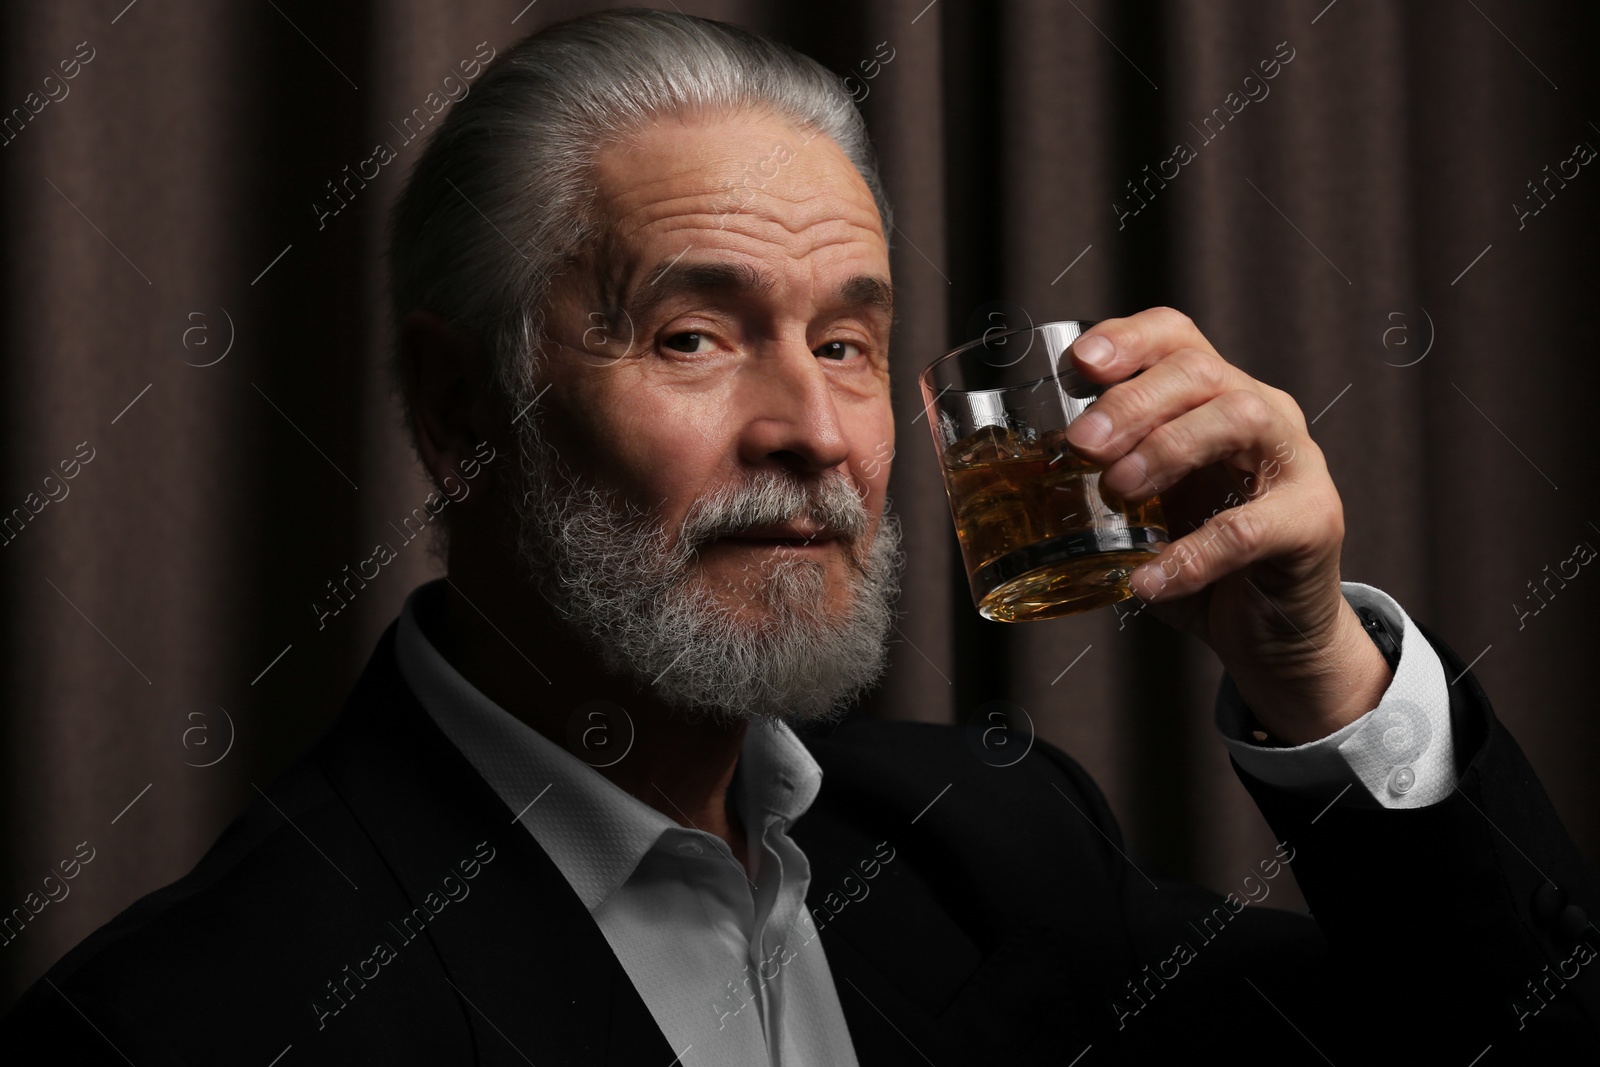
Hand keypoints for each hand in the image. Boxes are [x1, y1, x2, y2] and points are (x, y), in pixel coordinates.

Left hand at [1062, 308, 1390, 743]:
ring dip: (1168, 447)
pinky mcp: (1315, 521)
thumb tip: (1005, 472)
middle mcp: (1262, 413)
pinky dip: (1193, 554)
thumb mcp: (1143, 508)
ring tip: (1117, 490)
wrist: (1271, 629)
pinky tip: (1150, 579)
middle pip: (1200, 371)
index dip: (1128, 338)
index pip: (1177, 337)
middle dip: (1133, 400)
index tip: (1077, 363)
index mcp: (1215, 396)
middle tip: (1082, 444)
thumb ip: (1099, 481)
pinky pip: (1251, 527)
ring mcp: (1297, 462)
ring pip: (1238, 417)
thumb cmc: (1198, 555)